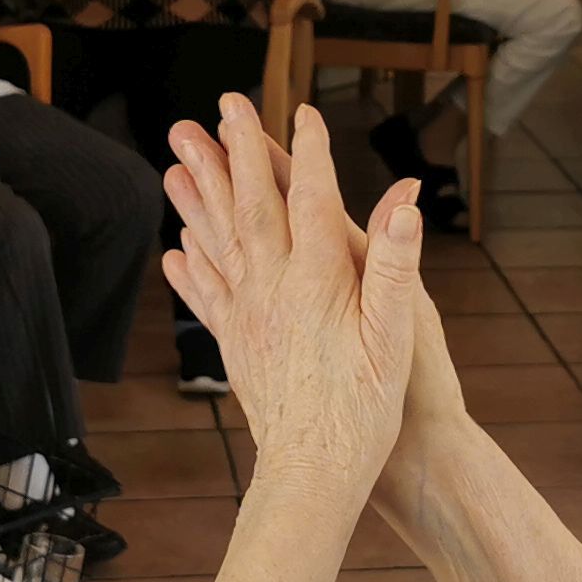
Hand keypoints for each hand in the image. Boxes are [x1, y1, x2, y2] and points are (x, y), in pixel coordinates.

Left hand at [159, 97, 425, 497]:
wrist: (316, 473)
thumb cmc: (365, 410)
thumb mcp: (397, 336)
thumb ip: (394, 264)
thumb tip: (405, 202)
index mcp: (317, 281)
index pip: (310, 198)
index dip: (308, 152)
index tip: (302, 112)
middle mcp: (273, 291)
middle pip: (250, 207)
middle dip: (235, 152)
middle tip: (218, 108)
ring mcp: (248, 317)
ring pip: (216, 241)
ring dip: (197, 195)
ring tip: (178, 158)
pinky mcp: (236, 344)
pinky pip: (207, 294)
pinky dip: (190, 264)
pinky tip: (177, 247)